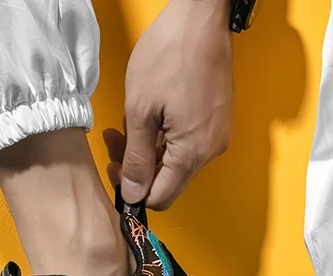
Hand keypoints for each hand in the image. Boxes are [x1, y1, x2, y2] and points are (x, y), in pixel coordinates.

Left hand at [104, 0, 232, 209]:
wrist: (202, 19)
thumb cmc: (171, 55)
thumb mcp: (140, 110)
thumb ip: (136, 158)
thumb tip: (133, 194)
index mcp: (191, 153)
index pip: (161, 198)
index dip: (134, 191)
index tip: (116, 170)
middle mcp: (210, 151)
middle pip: (168, 180)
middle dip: (138, 166)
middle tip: (115, 141)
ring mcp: (216, 137)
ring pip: (175, 162)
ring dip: (149, 149)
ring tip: (128, 122)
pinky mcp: (217, 123)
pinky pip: (187, 144)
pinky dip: (165, 137)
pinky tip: (151, 116)